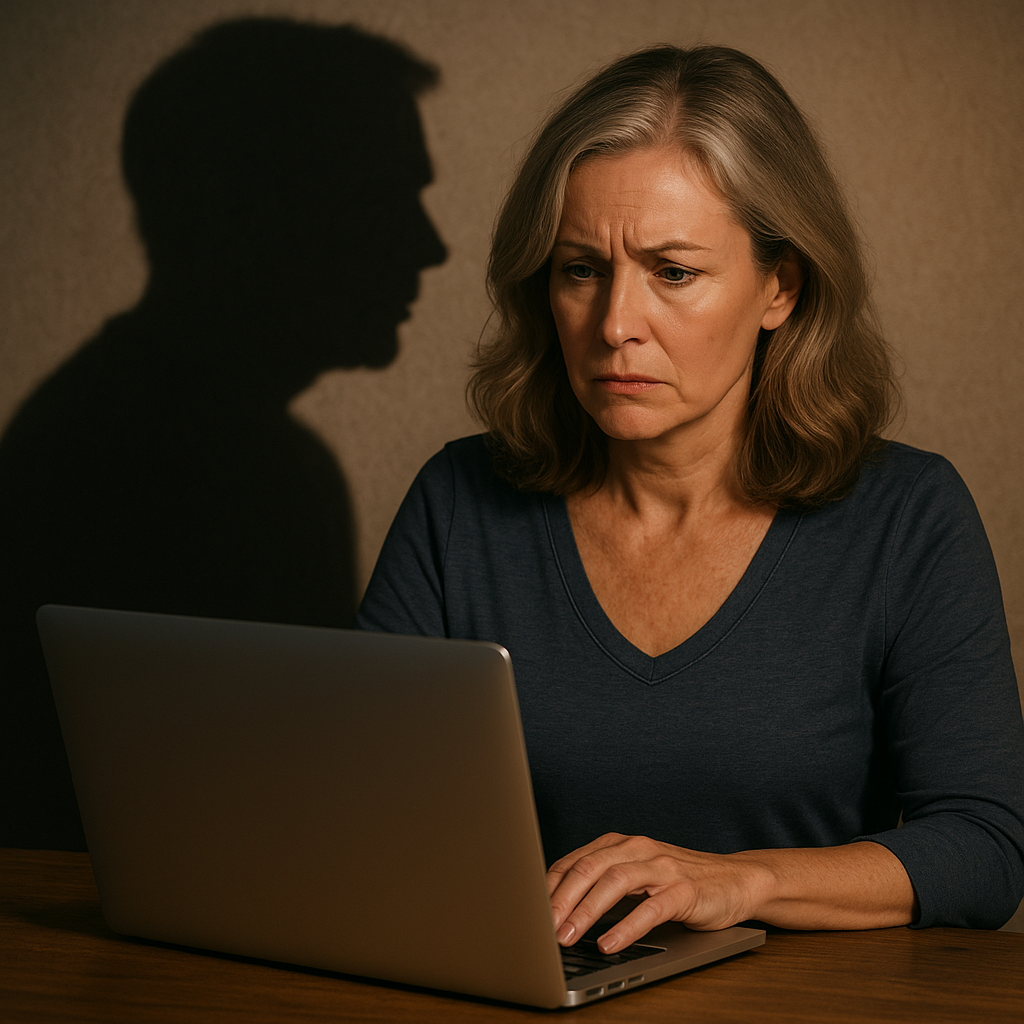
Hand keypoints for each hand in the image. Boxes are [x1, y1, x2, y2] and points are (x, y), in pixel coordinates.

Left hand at [546, 832, 766, 953]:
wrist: (735, 880)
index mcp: (620, 844)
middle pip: (589, 868)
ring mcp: (662, 867)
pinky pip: (650, 908)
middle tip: (541, 928)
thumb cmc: (677, 881)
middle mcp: (637, 849)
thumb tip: (557, 911)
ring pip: (615, 882)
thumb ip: (602, 884)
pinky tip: (609, 943)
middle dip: (561, 899)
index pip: (573, 861)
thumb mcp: (635, 876)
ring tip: (567, 936)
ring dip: (586, 911)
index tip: (528, 912)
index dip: (548, 887)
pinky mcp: (684, 891)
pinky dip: (626, 926)